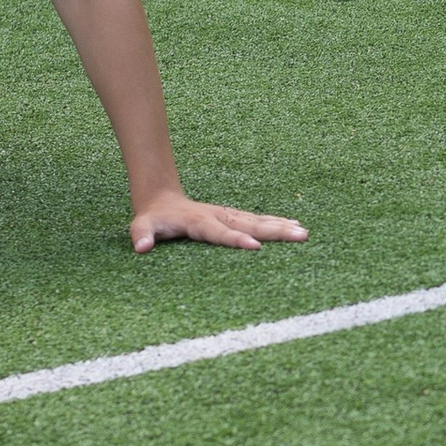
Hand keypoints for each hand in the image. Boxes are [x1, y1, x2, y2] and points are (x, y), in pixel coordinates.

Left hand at [130, 192, 308, 252]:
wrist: (161, 198)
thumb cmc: (153, 218)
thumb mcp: (141, 226)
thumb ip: (141, 236)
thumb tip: (141, 248)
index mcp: (198, 221)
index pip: (220, 232)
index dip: (236, 239)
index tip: (255, 247)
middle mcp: (218, 216)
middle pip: (250, 224)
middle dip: (274, 231)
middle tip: (299, 236)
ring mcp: (228, 215)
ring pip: (258, 221)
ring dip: (281, 227)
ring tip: (304, 233)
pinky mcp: (233, 217)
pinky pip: (258, 220)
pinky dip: (277, 223)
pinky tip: (294, 226)